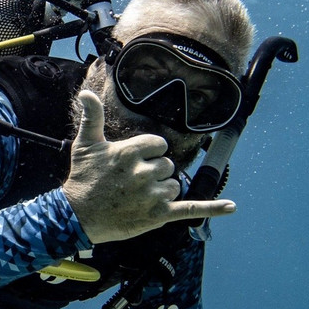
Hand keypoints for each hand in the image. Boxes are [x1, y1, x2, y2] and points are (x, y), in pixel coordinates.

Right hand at [61, 90, 234, 243]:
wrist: (76, 216)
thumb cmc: (83, 178)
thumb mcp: (86, 144)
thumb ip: (92, 116)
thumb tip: (86, 92)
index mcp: (130, 152)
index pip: (159, 145)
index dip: (149, 152)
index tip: (135, 161)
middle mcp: (144, 172)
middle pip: (167, 166)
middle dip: (154, 172)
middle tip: (130, 183)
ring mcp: (152, 195)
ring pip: (174, 185)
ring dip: (161, 190)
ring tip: (137, 197)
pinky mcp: (158, 215)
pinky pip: (190, 209)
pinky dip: (212, 208)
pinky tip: (231, 208)